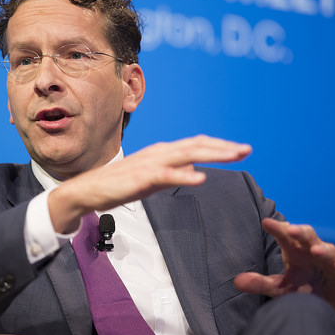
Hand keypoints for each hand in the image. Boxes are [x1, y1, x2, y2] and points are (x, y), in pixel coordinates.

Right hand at [48, 135, 251, 232]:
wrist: (89, 190)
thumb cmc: (118, 184)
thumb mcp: (151, 178)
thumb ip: (172, 174)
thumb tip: (193, 172)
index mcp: (162, 152)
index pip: (195, 145)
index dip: (218, 146)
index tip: (238, 150)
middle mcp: (159, 153)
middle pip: (196, 145)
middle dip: (223, 147)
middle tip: (246, 150)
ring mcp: (150, 164)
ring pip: (186, 154)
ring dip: (212, 154)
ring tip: (233, 156)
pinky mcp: (141, 178)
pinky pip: (166, 175)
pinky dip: (184, 174)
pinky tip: (200, 177)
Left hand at [234, 218, 334, 319]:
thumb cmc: (305, 287)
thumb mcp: (281, 288)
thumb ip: (260, 283)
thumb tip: (236, 281)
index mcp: (296, 251)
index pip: (286, 236)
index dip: (277, 229)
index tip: (265, 222)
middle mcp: (313, 251)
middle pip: (308, 236)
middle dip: (300, 232)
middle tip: (292, 230)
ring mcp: (332, 260)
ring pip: (329, 250)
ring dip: (323, 249)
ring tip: (315, 251)